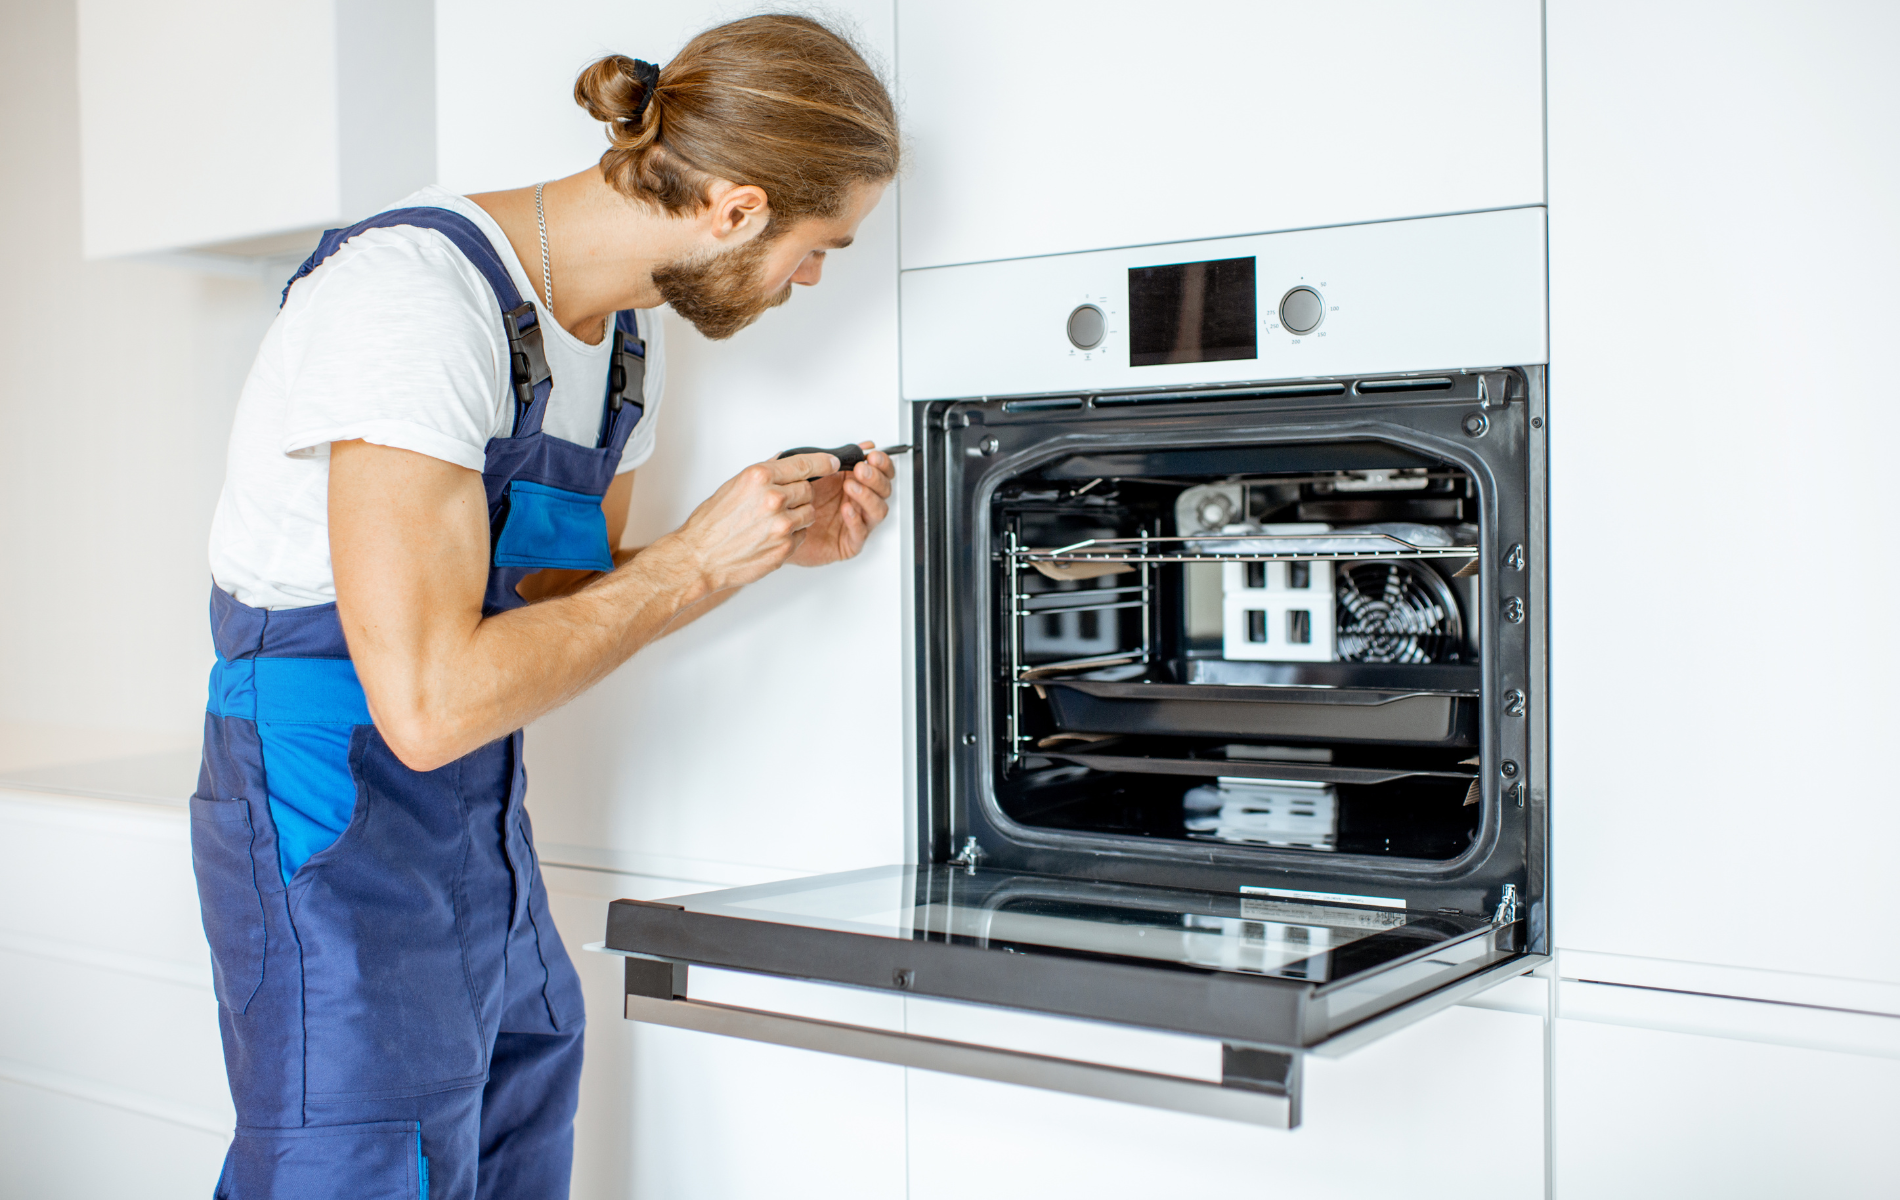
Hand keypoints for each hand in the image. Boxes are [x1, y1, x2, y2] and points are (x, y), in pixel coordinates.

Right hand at [648, 452, 835, 593]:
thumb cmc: (712, 524)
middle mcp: (773, 498)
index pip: (804, 464)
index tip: (832, 463)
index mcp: (760, 477)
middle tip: (780, 503)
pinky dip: (792, 535)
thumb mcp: (734, 486)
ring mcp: (782, 524)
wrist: (700, 557)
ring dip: (798, 515)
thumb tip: (785, 463)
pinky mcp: (785, 547)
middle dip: (799, 495)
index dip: (823, 463)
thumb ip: (764, 475)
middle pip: (808, 490)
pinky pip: (802, 534)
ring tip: (774, 521)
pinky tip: (771, 536)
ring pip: (809, 513)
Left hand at [787, 441, 895, 567]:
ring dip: (867, 496)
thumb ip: (832, 456)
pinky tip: (847, 510)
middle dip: (875, 478)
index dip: (882, 463)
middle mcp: (858, 502)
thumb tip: (857, 445)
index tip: (872, 456)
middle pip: (883, 490)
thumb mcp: (808, 472)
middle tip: (861, 470)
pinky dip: (856, 520)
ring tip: (851, 487)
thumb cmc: (792, 502)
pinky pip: (861, 534)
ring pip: (878, 510)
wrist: (776, 530)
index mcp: (853, 482)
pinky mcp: (848, 544)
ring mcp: (856, 522)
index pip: (880, 472)